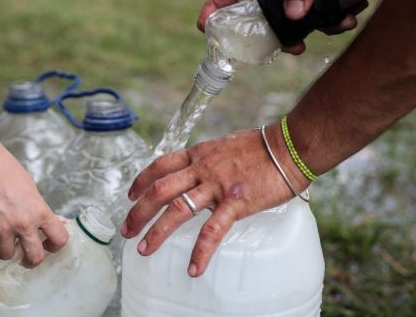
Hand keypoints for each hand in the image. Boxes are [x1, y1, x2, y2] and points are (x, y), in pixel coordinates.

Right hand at [0, 147, 68, 267]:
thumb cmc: (7, 172)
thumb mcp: (32, 190)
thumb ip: (42, 210)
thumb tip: (58, 223)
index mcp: (40, 212)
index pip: (59, 239)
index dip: (55, 245)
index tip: (49, 245)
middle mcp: (23, 224)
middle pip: (35, 258)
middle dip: (32, 260)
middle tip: (28, 257)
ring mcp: (2, 229)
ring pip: (7, 256)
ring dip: (7, 249)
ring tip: (4, 236)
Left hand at [121, 124, 309, 276]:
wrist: (289, 146)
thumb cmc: (262, 147)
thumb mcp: (225, 147)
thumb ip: (210, 161)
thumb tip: (202, 173)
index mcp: (199, 154)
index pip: (160, 165)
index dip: (141, 180)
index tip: (131, 195)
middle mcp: (201, 168)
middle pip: (159, 189)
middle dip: (138, 211)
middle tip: (126, 230)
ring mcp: (216, 185)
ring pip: (177, 209)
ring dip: (157, 231)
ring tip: (143, 249)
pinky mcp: (235, 202)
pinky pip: (213, 230)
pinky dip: (201, 251)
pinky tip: (193, 269)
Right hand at [196, 0, 367, 53]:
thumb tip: (296, 16)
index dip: (213, 13)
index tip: (206, 30)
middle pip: (269, 14)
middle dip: (286, 33)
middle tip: (297, 46)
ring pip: (302, 13)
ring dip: (323, 23)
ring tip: (343, 22)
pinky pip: (324, 4)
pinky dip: (340, 10)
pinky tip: (354, 9)